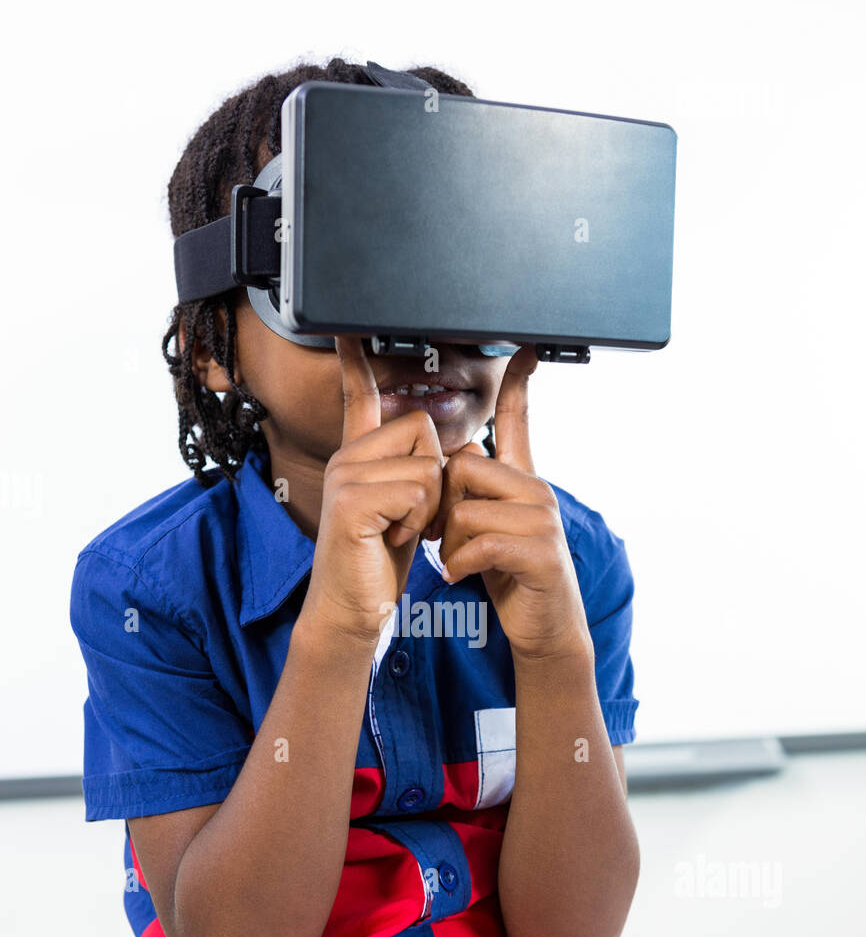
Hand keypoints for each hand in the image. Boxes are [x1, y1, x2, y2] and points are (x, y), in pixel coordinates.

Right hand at [298, 335, 444, 647]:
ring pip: (427, 465)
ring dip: (429, 508)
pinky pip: (417, 490)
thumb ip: (420, 473)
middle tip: (409, 517)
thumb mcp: (406, 509)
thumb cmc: (379, 561)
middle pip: (422, 430)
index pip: (360, 397)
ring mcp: (345, 476)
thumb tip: (457, 450)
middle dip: (434, 478)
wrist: (352, 607)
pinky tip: (393, 539)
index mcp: (359, 455)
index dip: (356, 363)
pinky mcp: (352, 501)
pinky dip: (417, 521)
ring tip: (399, 531)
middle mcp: (347, 458)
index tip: (347, 330)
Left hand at [430, 345, 593, 663]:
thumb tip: (450, 465)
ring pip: (464, 509)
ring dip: (449, 544)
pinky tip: (461, 576)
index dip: (519, 387)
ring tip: (460, 564)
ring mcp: (543, 520)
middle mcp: (537, 490)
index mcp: (523, 480)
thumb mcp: (486, 527)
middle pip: (463, 468)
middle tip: (446, 540)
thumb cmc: (511, 576)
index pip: (519, 422)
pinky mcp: (540, 551)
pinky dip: (459, 564)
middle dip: (443, 507)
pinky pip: (478, 542)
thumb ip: (473, 495)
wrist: (543, 627)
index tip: (525, 350)